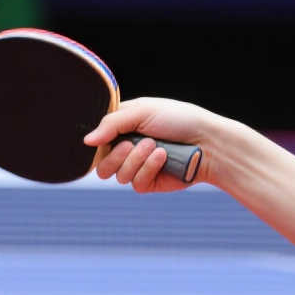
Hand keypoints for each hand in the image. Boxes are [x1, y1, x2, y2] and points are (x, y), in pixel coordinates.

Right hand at [86, 97, 219, 192]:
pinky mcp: (149, 182)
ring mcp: (138, 167)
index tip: (108, 136)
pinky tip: (164, 157)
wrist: (208, 141)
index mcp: (123, 127)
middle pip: (101, 164)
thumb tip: (86, 141)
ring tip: (156, 147)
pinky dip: (149, 168)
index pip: (97, 139)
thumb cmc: (179, 119)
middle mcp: (128, 148)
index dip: (99, 141)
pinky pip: (135, 183)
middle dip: (117, 154)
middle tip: (133, 143)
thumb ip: (111, 124)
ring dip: (136, 159)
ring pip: (117, 175)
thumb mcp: (142, 111)